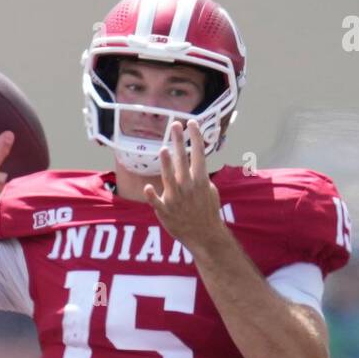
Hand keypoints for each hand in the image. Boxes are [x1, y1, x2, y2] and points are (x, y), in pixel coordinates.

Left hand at [143, 120, 224, 252]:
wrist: (204, 236)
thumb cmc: (207, 211)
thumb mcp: (210, 191)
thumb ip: (201, 176)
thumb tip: (196, 162)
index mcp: (200, 180)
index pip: (198, 154)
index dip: (195, 137)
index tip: (192, 122)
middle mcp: (188, 187)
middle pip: (183, 160)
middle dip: (179, 141)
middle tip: (175, 125)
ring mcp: (176, 199)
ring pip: (169, 178)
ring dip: (166, 164)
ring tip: (163, 149)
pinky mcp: (165, 211)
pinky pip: (157, 202)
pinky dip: (153, 195)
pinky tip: (148, 187)